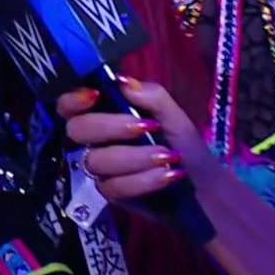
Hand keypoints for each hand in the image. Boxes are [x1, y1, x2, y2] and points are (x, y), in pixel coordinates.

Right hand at [58, 79, 208, 208]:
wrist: (202, 188)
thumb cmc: (185, 147)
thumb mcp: (175, 118)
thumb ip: (152, 96)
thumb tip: (122, 81)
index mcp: (107, 114)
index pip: (71, 104)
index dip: (73, 99)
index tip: (94, 96)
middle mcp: (97, 140)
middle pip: (77, 130)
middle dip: (109, 127)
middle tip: (144, 128)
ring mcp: (101, 168)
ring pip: (96, 161)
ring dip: (134, 157)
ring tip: (167, 156)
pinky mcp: (111, 194)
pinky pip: (113, 186)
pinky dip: (144, 179)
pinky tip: (168, 175)